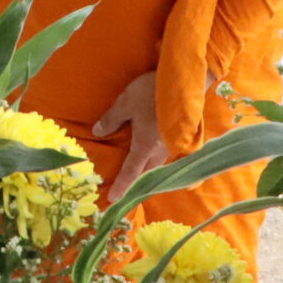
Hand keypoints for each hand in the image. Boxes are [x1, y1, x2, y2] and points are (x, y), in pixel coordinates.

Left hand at [90, 70, 181, 195]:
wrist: (184, 82)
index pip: (131, 171)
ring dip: (147, 169)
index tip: (113, 200)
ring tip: (137, 171)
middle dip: (136, 182)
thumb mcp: (125, 102)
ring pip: (157, 163)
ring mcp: (171, 143)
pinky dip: (155, 157)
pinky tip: (152, 152)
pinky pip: (164, 153)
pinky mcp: (178, 135)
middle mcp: (160, 150)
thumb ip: (112, 119)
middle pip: (146, 172)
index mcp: (145, 146)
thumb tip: (98, 133)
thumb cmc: (151, 93)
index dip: (121, 186)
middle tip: (126, 188)